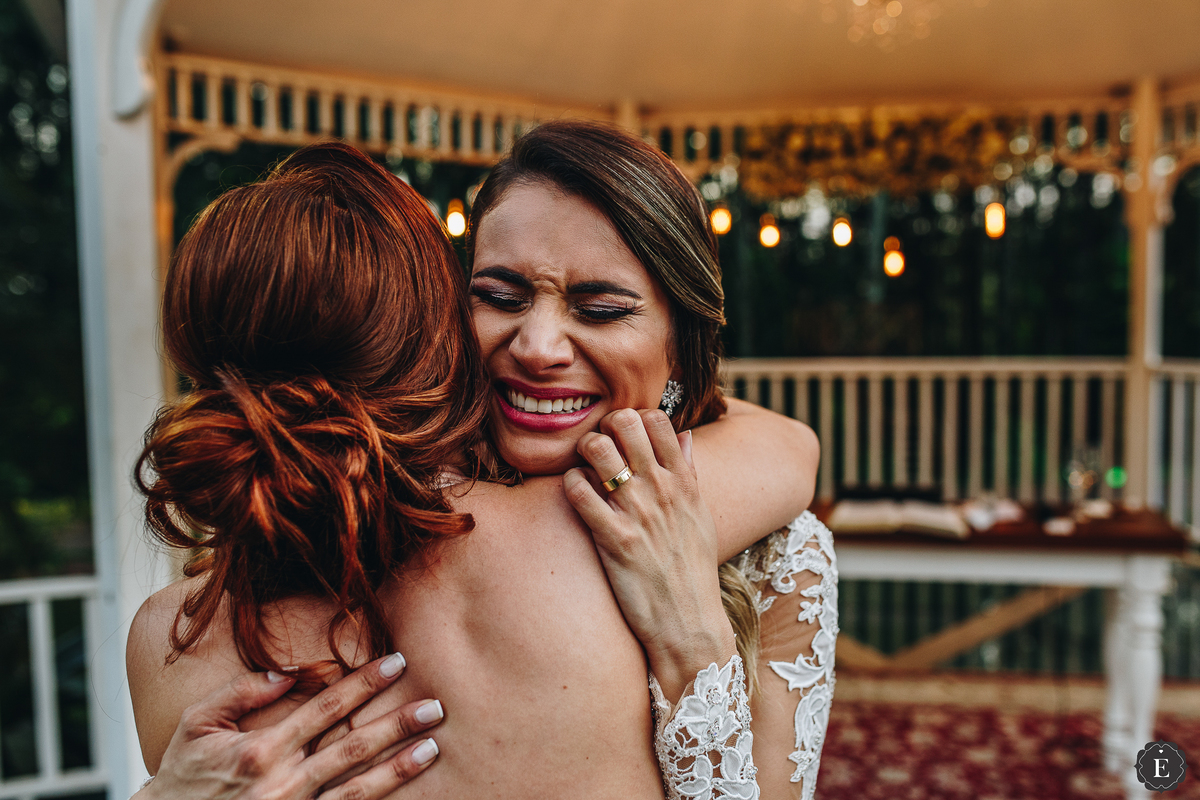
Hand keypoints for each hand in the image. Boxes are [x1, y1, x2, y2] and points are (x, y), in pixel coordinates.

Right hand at [134, 653, 442, 799]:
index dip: (363, 684)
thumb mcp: (197, 725)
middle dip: (396, 725)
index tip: (397, 663)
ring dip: (398, 770)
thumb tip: (291, 670)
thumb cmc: (181, 779)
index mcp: (259, 750)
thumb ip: (242, 691)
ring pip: (356, 791)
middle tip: (435, 707)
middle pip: (351, 749)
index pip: (324, 708)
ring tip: (432, 749)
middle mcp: (280, 784)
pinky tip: (405, 796)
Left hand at [563, 408, 735, 702]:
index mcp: (683, 482)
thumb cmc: (692, 570)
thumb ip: (689, 473)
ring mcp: (637, 513)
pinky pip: (579, 492)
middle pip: (625, 422)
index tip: (623, 438)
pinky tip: (577, 499)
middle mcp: (661, 490)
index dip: (633, 418)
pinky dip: (571, 486)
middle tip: (597, 450)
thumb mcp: (700, 516)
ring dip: (582, 453)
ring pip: (597, 449)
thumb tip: (686, 437)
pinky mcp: (614, 540)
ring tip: (583, 471)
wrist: (689, 623)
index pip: (657, 419)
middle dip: (604, 428)